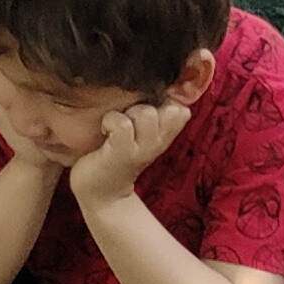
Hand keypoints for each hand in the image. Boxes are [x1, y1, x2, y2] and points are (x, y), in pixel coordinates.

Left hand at [69, 98, 192, 207]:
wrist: (100, 195)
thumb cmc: (116, 157)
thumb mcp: (140, 136)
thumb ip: (150, 115)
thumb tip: (157, 88)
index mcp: (163, 136)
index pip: (183, 110)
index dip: (167, 101)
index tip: (147, 110)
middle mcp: (156, 143)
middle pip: (170, 108)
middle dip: (146, 106)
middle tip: (128, 119)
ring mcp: (139, 150)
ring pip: (147, 114)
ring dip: (129, 113)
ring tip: (116, 126)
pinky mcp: (120, 153)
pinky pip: (122, 125)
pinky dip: (110, 121)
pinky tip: (104, 130)